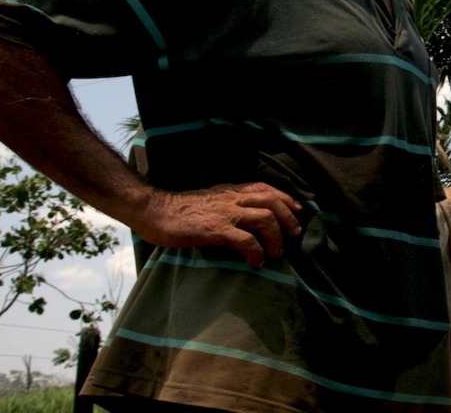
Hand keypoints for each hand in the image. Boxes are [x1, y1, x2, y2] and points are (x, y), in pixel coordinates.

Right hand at [132, 182, 304, 267]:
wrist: (153, 211)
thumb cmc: (179, 210)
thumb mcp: (209, 201)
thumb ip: (227, 205)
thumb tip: (244, 218)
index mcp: (230, 191)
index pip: (265, 188)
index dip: (285, 199)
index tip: (297, 211)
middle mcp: (231, 198)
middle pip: (272, 202)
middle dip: (288, 218)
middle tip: (293, 235)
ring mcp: (225, 213)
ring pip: (265, 218)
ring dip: (276, 237)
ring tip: (275, 253)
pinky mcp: (215, 230)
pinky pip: (246, 240)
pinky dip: (256, 251)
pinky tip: (256, 262)